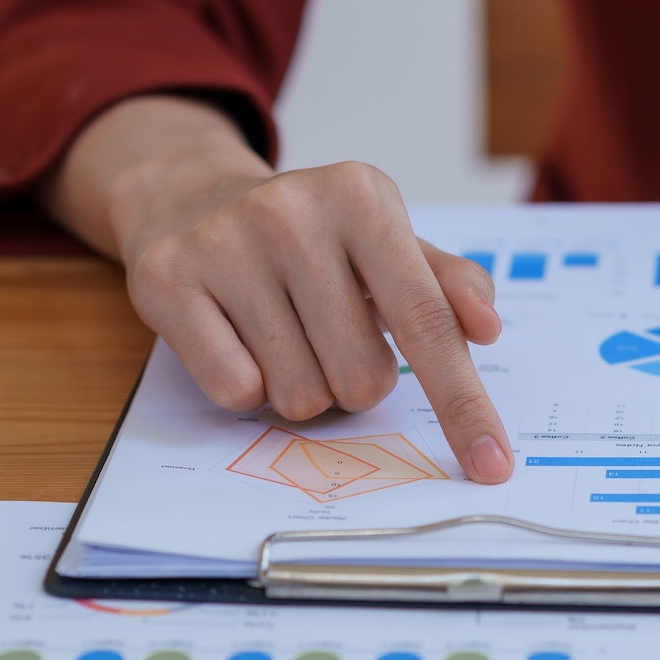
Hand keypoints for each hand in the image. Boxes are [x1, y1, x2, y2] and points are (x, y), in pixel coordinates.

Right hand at [39, 95, 513, 481]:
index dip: (463, 403)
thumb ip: (447, 285)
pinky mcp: (167, 278)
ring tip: (281, 332)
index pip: (428, 322)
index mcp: (362, 197)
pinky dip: (246, 386)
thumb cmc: (313, 238)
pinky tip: (236, 337)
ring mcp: (225, 242)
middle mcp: (293, 211)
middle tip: (327, 335)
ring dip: (301, 386)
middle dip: (354, 380)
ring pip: (299, 395)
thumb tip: (487, 327)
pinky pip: (237, 392)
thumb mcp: (387, 242)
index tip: (493, 465)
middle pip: (362, 378)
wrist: (191, 195)